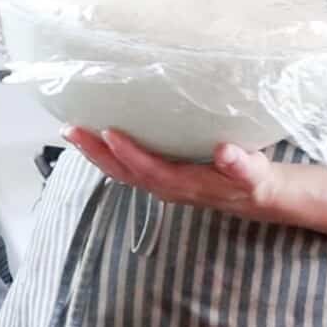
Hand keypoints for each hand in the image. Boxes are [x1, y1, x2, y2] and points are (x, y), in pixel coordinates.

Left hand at [62, 126, 277, 217]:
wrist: (255, 197)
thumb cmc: (252, 179)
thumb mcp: (254, 172)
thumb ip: (241, 164)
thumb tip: (226, 152)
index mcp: (186, 184)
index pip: (151, 170)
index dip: (129, 153)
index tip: (109, 132)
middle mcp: (167, 188)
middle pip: (124, 174)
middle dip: (96, 154)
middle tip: (70, 129)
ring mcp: (160, 185)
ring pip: (120, 173)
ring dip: (95, 154)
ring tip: (72, 131)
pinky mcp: (159, 178)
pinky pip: (126, 169)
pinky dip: (107, 154)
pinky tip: (94, 137)